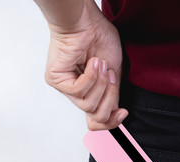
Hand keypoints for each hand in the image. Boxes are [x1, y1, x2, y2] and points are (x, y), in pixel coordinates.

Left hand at [44, 0, 127, 130]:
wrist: (88, 22)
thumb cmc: (100, 41)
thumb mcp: (114, 75)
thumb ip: (113, 96)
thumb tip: (116, 114)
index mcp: (92, 93)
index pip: (97, 122)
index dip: (111, 122)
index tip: (123, 112)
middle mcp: (77, 94)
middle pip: (96, 115)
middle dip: (110, 96)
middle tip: (111, 75)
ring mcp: (65, 88)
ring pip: (88, 105)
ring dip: (100, 84)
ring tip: (101, 65)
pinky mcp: (56, 80)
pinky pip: (78, 91)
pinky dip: (90, 76)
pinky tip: (92, 62)